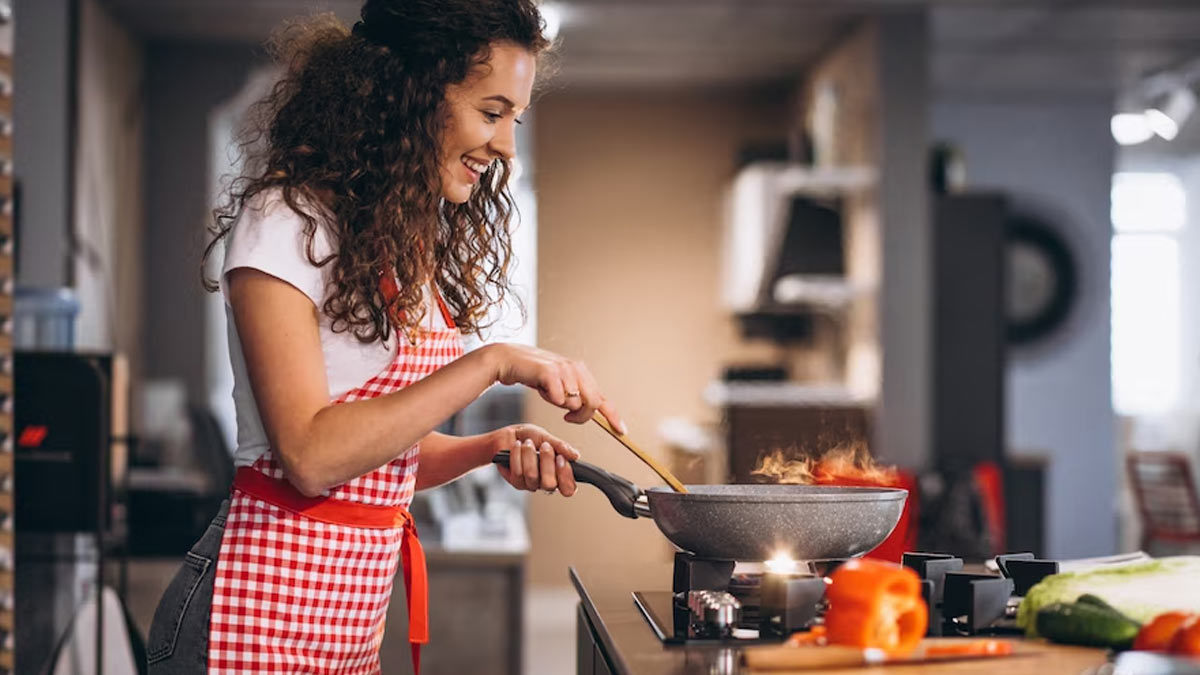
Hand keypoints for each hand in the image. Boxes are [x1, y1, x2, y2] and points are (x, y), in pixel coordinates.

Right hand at [485, 343, 626, 431]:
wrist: (510, 361)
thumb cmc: (534, 375)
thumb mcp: (560, 386)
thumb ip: (574, 396)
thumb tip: (588, 414)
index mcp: (581, 372)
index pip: (602, 397)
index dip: (613, 416)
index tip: (621, 431)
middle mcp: (576, 368)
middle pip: (592, 403)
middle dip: (581, 416)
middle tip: (567, 417)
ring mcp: (565, 369)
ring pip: (574, 403)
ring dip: (559, 405)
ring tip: (548, 392)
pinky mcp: (551, 372)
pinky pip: (559, 399)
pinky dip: (550, 399)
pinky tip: (541, 389)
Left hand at [491, 424, 579, 495]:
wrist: (509, 435)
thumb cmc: (529, 437)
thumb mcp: (547, 437)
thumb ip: (561, 447)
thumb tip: (575, 456)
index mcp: (558, 473)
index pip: (568, 489)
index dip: (566, 476)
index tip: (561, 458)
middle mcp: (545, 482)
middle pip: (550, 485)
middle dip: (547, 462)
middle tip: (545, 446)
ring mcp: (530, 484)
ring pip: (532, 476)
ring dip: (530, 455)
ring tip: (528, 443)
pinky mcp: (516, 482)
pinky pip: (518, 472)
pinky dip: (517, 455)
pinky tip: (517, 446)